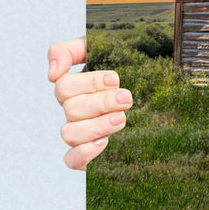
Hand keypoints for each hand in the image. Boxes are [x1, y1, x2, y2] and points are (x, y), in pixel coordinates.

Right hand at [48, 38, 133, 170]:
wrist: (157, 96)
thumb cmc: (127, 68)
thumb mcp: (102, 49)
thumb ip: (70, 50)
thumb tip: (52, 74)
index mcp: (75, 88)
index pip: (64, 86)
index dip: (89, 83)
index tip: (115, 79)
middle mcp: (75, 111)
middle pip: (71, 109)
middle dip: (101, 102)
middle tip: (126, 98)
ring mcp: (80, 133)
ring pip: (69, 133)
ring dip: (97, 125)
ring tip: (122, 118)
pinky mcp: (88, 155)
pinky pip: (71, 160)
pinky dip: (84, 152)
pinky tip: (104, 142)